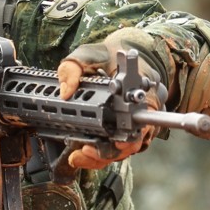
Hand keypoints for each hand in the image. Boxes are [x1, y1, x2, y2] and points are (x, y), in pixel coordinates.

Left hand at [56, 32, 162, 170]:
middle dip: (109, 150)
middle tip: (86, 149)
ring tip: (79, 155)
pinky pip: (118, 148)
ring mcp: (137, 122)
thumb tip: (65, 90)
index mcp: (140, 87)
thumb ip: (74, 67)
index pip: (144, 112)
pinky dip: (101, 154)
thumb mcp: (89, 54)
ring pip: (125, 148)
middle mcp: (144, 108)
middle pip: (134, 139)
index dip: (132, 129)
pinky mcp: (127, 131)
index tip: (118, 140)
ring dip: (102, 156)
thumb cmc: (109, 55)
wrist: (122, 56)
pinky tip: (82, 153)